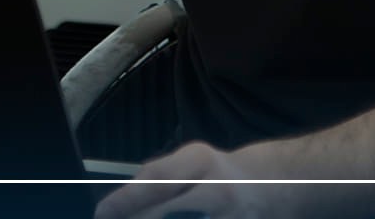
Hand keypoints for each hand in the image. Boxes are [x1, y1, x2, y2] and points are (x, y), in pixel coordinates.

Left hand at [94, 141, 299, 218]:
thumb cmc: (217, 174)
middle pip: (165, 209)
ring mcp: (231, 215)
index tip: (102, 213)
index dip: (125, 199)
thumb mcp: (191, 161)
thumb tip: (120, 200)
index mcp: (200, 160)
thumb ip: (160, 175)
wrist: (273, 184)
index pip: (156, 179)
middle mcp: (217, 188)